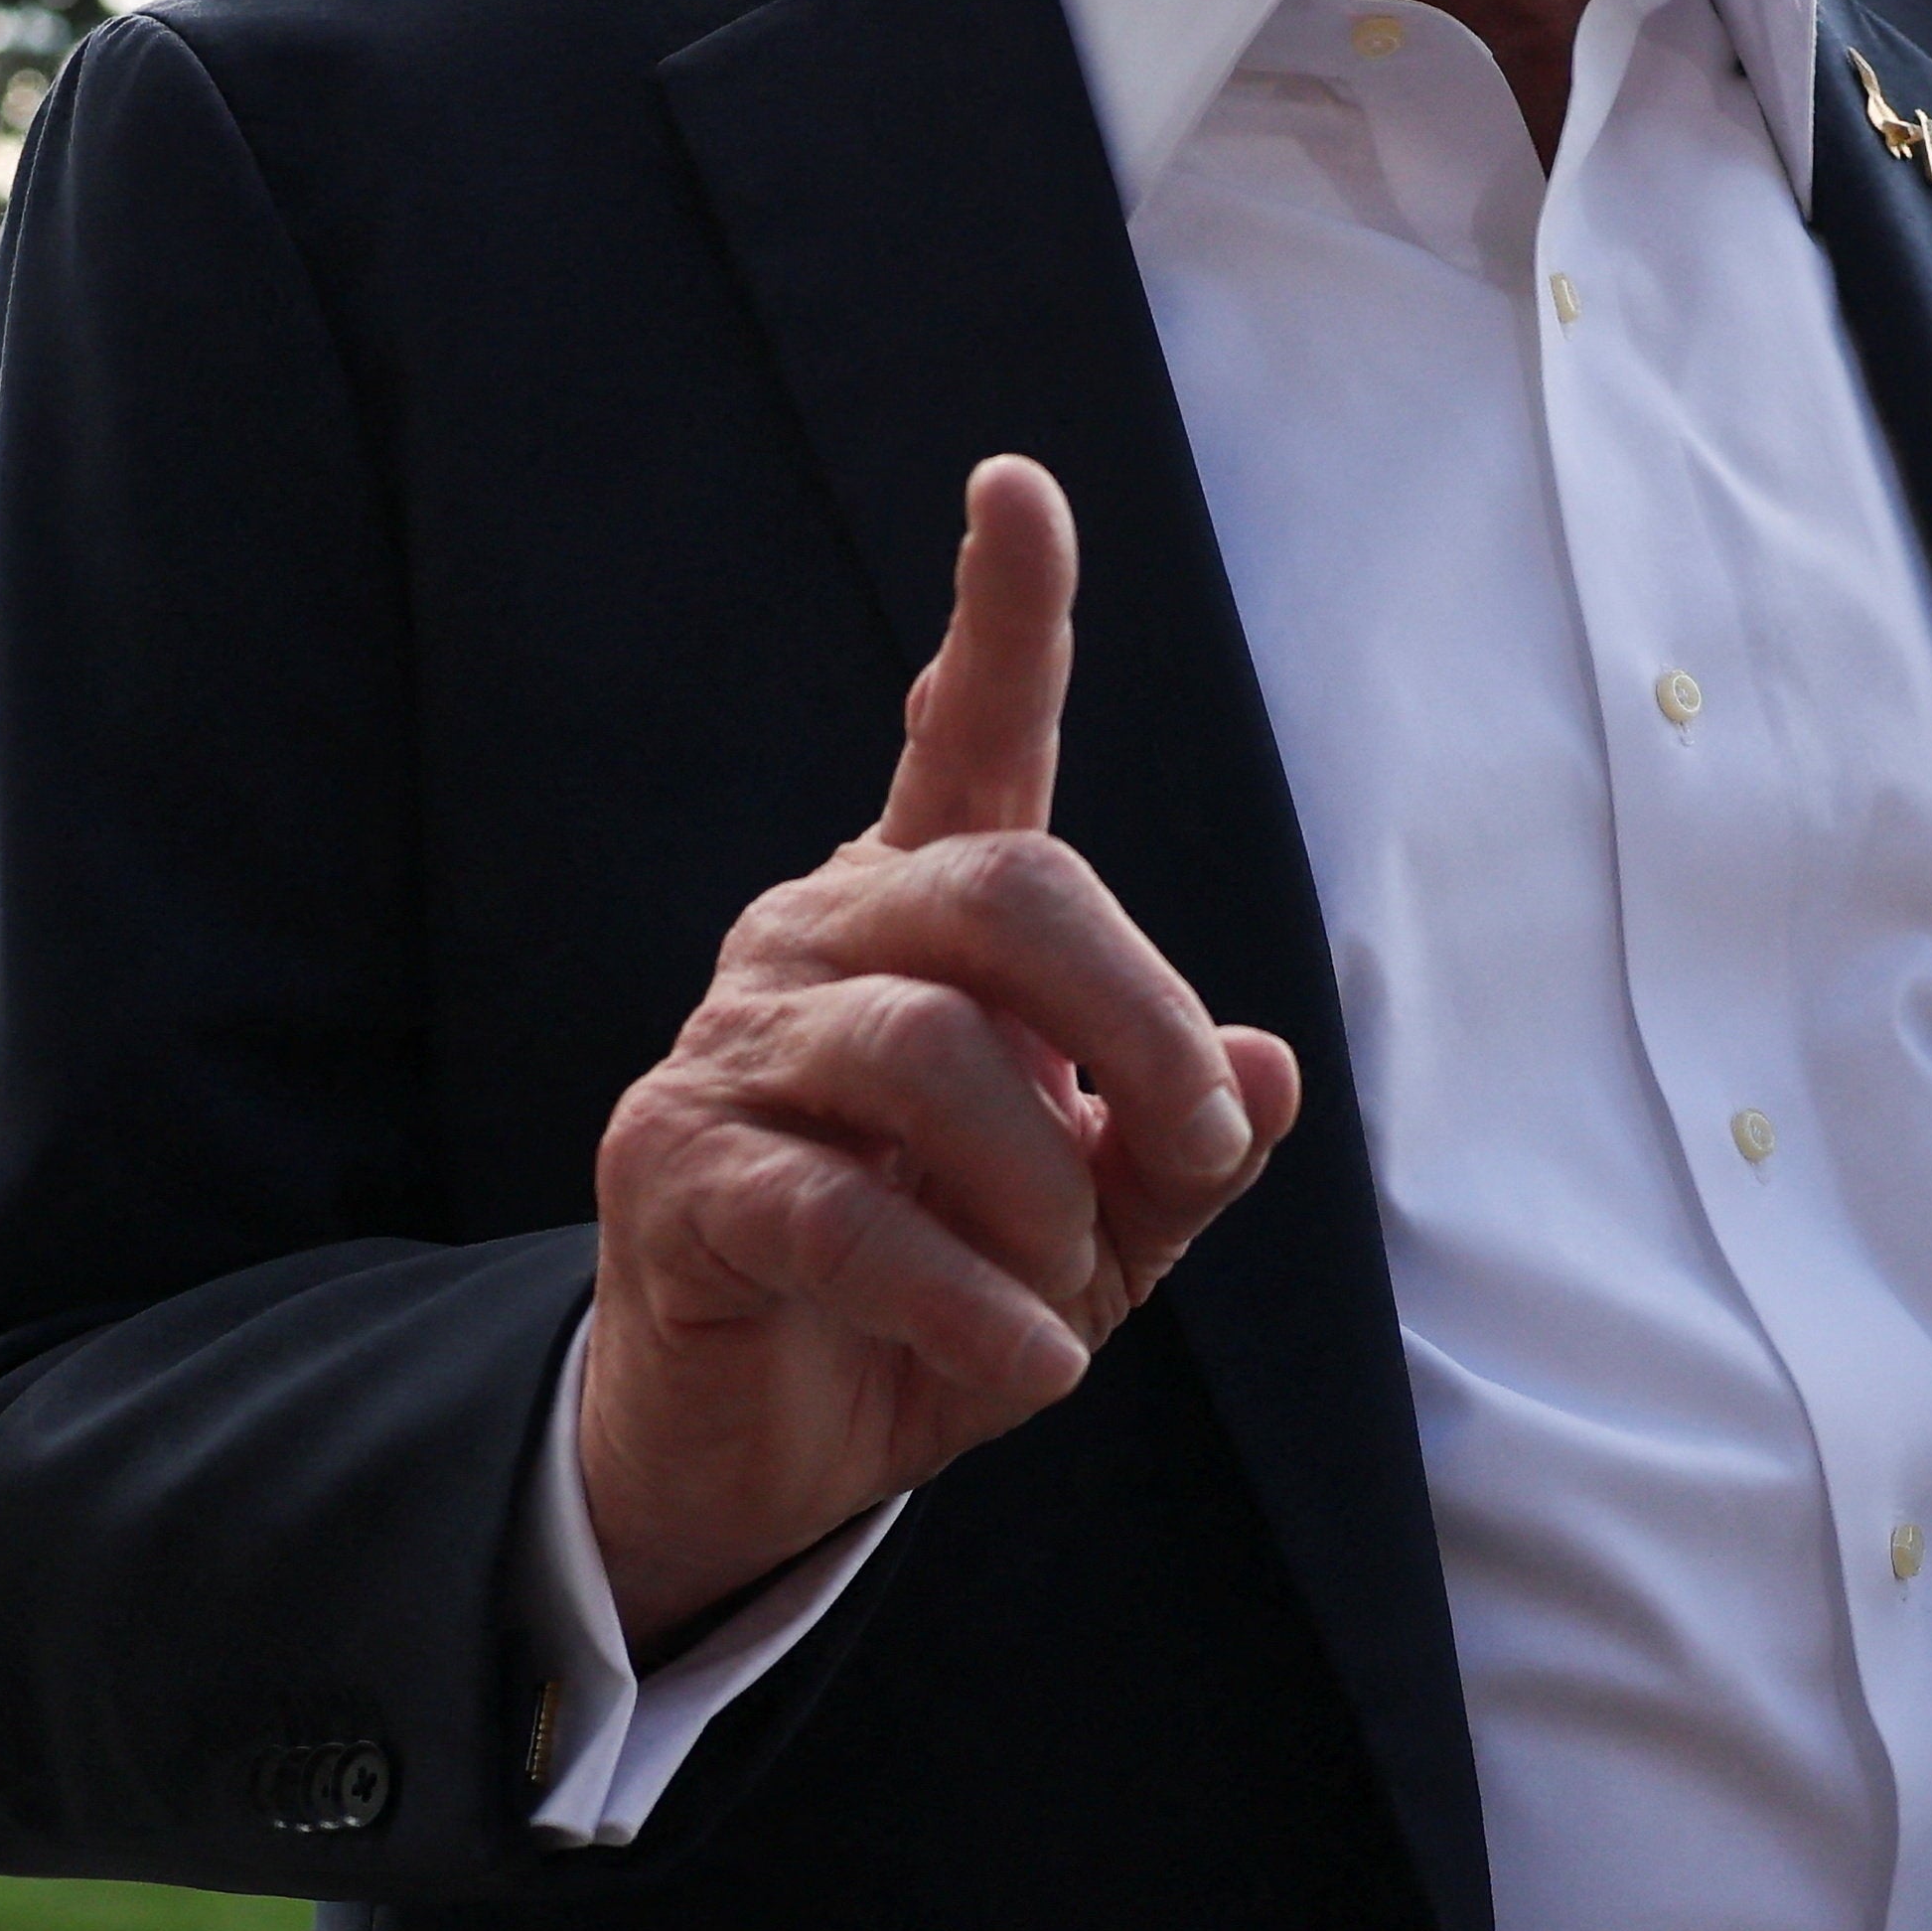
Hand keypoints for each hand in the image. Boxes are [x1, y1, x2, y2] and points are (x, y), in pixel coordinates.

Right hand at [577, 455, 1303, 1653]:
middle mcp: (818, 941)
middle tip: (1192, 1147)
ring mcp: (732, 1047)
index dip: (1005, 614)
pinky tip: (1030, 1367)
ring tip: (1062, 1293)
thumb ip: (1183, 1147)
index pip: (968, 738)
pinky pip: (847, 1213)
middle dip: (1141, 1020)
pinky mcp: (671, 1172)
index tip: (1017, 483)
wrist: (761, 1447)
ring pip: (934, 1055)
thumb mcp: (1106, 1229)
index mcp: (924, 919)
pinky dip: (970, 1303)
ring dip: (1047, 1197)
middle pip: (1010, 891)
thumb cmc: (943, 1294)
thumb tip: (1259, 1073)